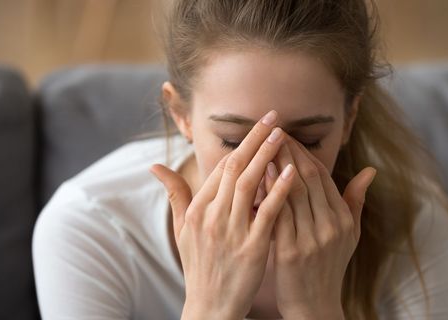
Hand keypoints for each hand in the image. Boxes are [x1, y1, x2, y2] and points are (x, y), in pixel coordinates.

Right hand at [151, 111, 295, 319]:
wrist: (210, 306)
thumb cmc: (199, 266)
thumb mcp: (181, 230)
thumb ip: (175, 195)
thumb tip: (154, 166)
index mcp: (198, 210)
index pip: (221, 168)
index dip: (241, 144)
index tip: (257, 126)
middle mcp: (212, 216)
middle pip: (235, 168)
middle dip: (255, 140)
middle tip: (274, 117)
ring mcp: (231, 232)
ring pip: (249, 184)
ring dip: (267, 156)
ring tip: (284, 135)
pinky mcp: (251, 248)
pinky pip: (266, 213)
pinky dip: (279, 191)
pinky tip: (292, 172)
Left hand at [264, 137, 375, 318]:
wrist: (315, 306)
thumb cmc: (329, 266)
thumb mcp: (350, 235)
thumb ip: (356, 201)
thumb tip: (370, 170)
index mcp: (343, 219)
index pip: (322, 176)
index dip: (303, 153)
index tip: (286, 136)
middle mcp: (330, 226)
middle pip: (307, 178)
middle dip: (287, 151)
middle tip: (270, 131)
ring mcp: (311, 239)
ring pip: (292, 192)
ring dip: (276, 166)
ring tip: (261, 146)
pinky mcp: (290, 252)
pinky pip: (278, 215)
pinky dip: (268, 194)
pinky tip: (257, 179)